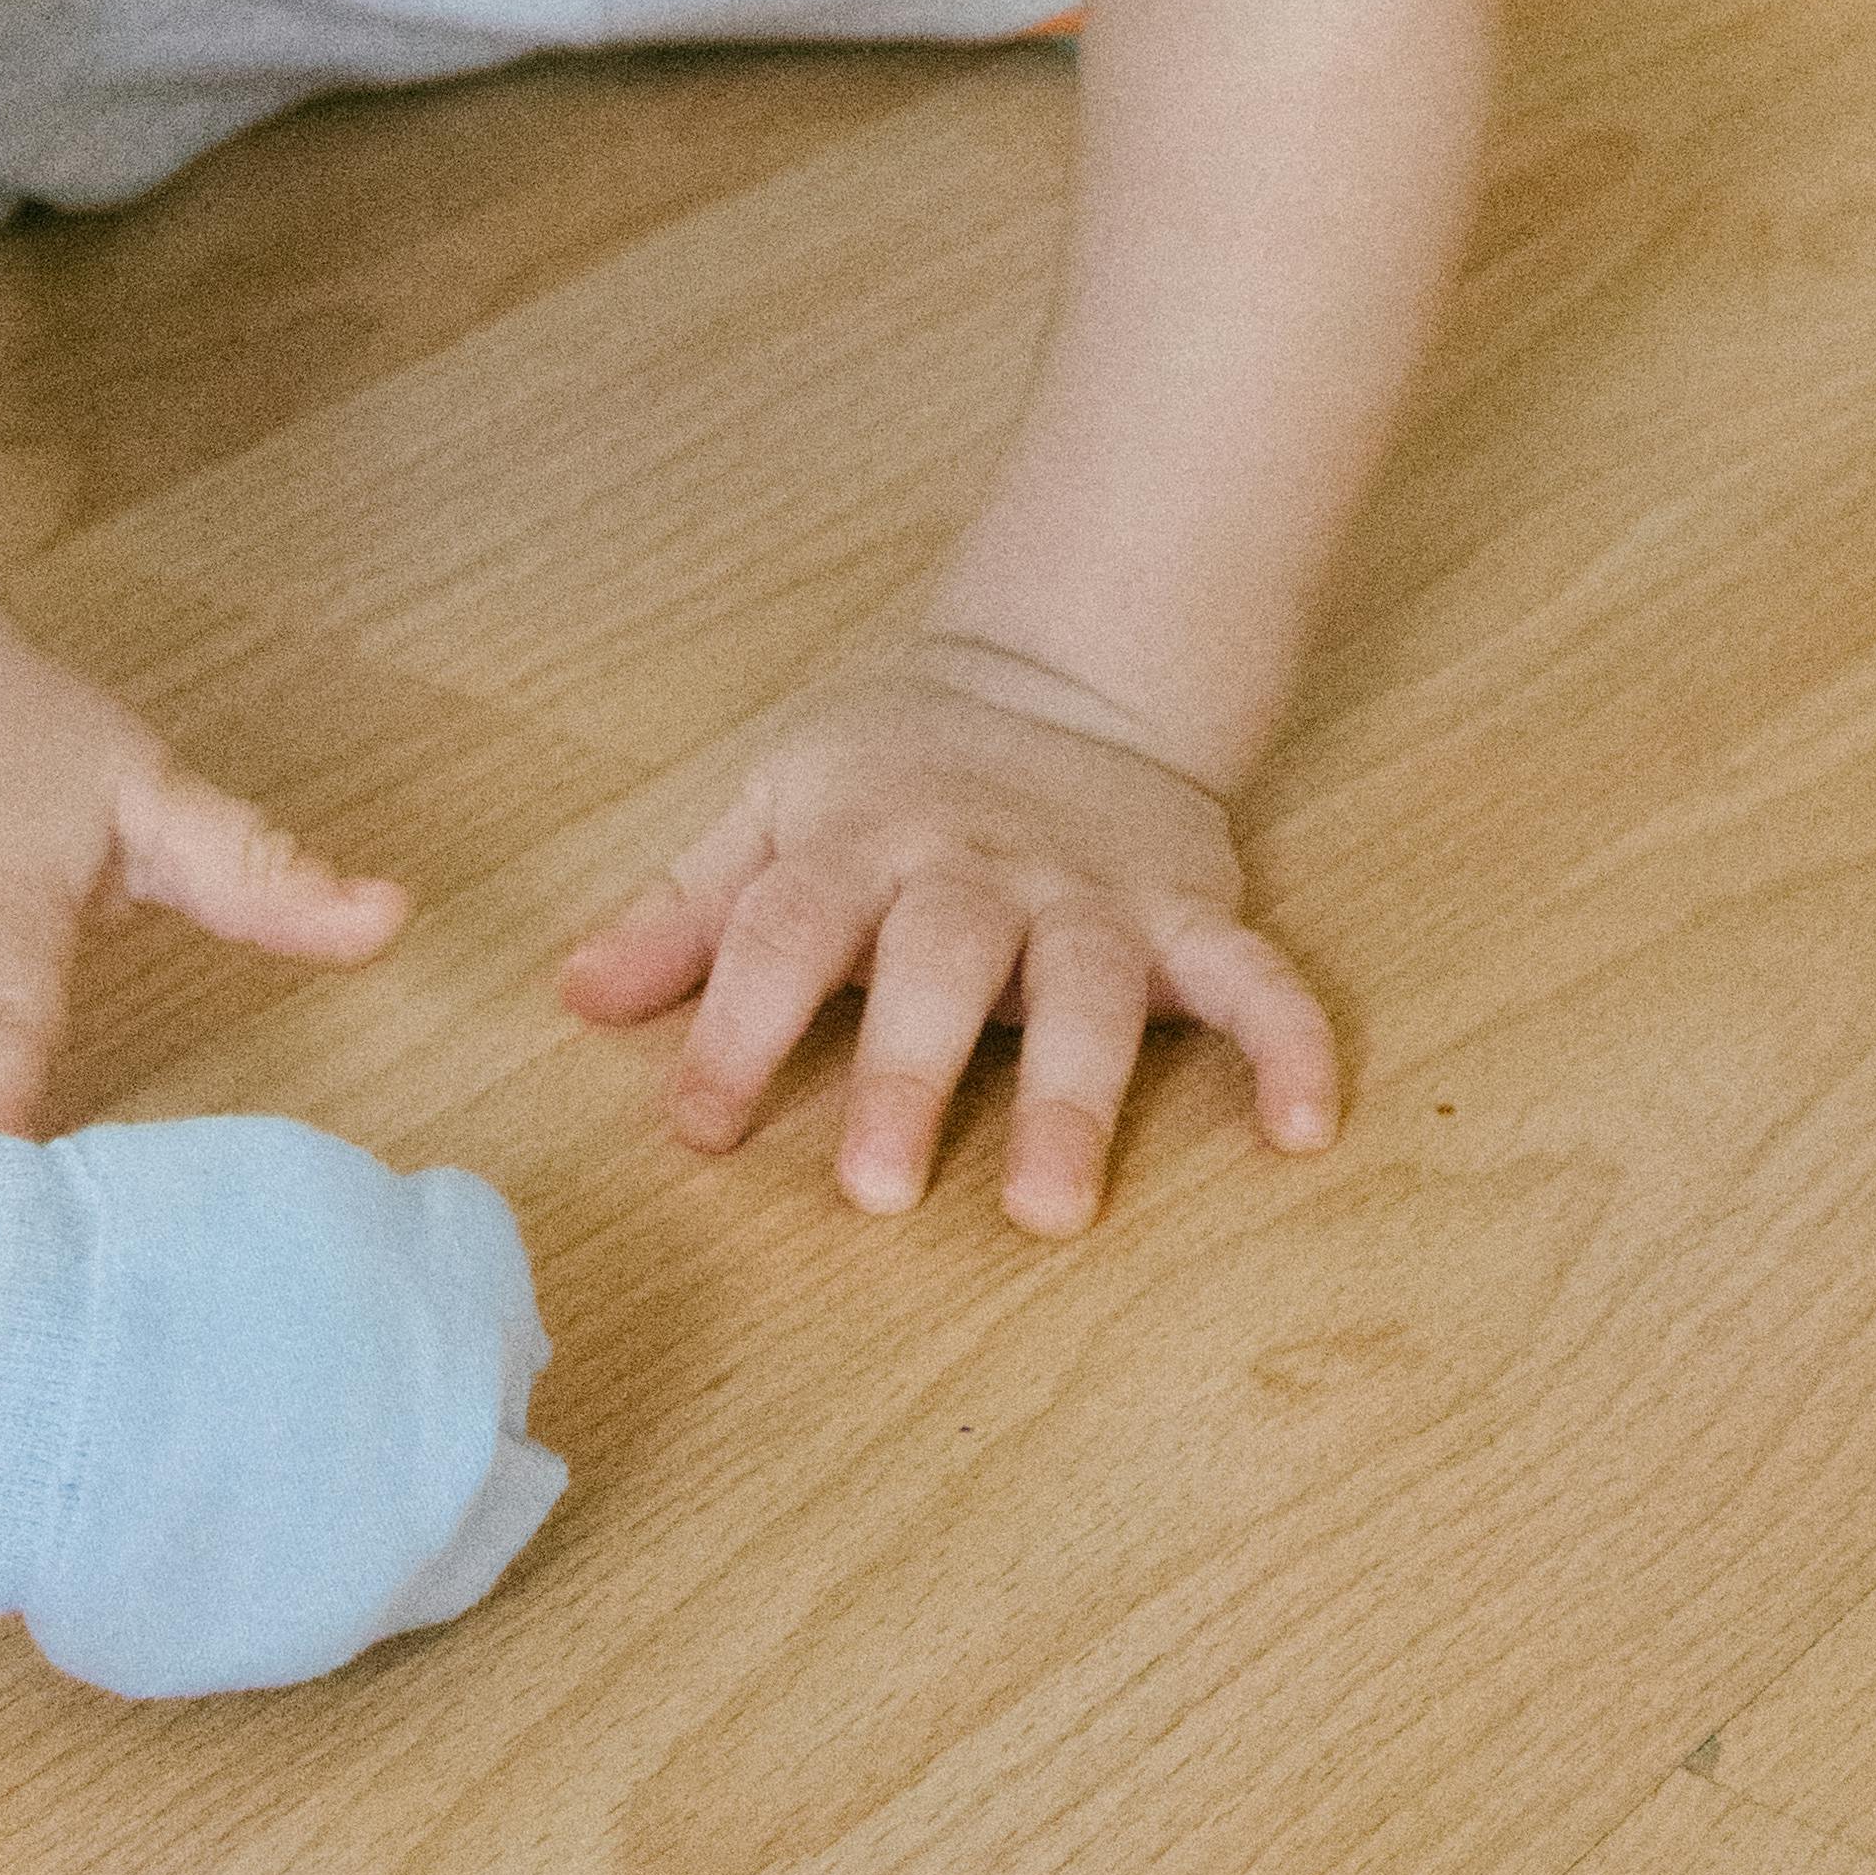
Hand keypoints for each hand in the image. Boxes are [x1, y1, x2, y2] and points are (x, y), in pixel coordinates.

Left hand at [556, 635, 1338, 1238]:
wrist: (1061, 665)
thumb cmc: (892, 770)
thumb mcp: (776, 808)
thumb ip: (688, 910)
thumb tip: (574, 994)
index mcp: (861, 837)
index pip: (786, 927)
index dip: (737, 1024)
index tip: (695, 1127)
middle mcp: (977, 865)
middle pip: (939, 960)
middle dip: (908, 1070)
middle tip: (876, 1193)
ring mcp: (1092, 889)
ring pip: (1088, 986)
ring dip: (1074, 1094)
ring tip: (1054, 1208)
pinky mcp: (1191, 909)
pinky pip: (1253, 976)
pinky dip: (1288, 1043)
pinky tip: (1302, 1131)